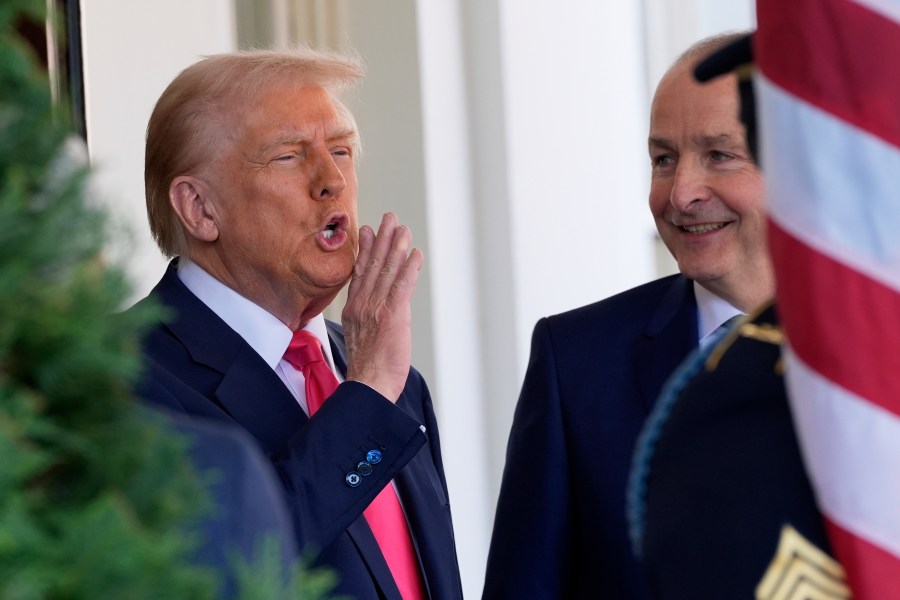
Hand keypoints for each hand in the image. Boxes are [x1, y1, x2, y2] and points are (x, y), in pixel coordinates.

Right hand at [342, 212, 423, 401]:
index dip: (365, 250)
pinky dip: (409, 268)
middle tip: (389, 218)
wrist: (367, 387)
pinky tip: (415, 254)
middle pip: (373, 265)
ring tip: (403, 228)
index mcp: (353, 310)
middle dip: (382, 239)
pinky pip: (402, 286)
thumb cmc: (367, 371)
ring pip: (387, 271)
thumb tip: (369, 312)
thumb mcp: (360, 339)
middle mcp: (363, 305)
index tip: (368, 230)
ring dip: (397, 247)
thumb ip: (364, 320)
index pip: (360, 273)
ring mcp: (376, 309)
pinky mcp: (392, 316)